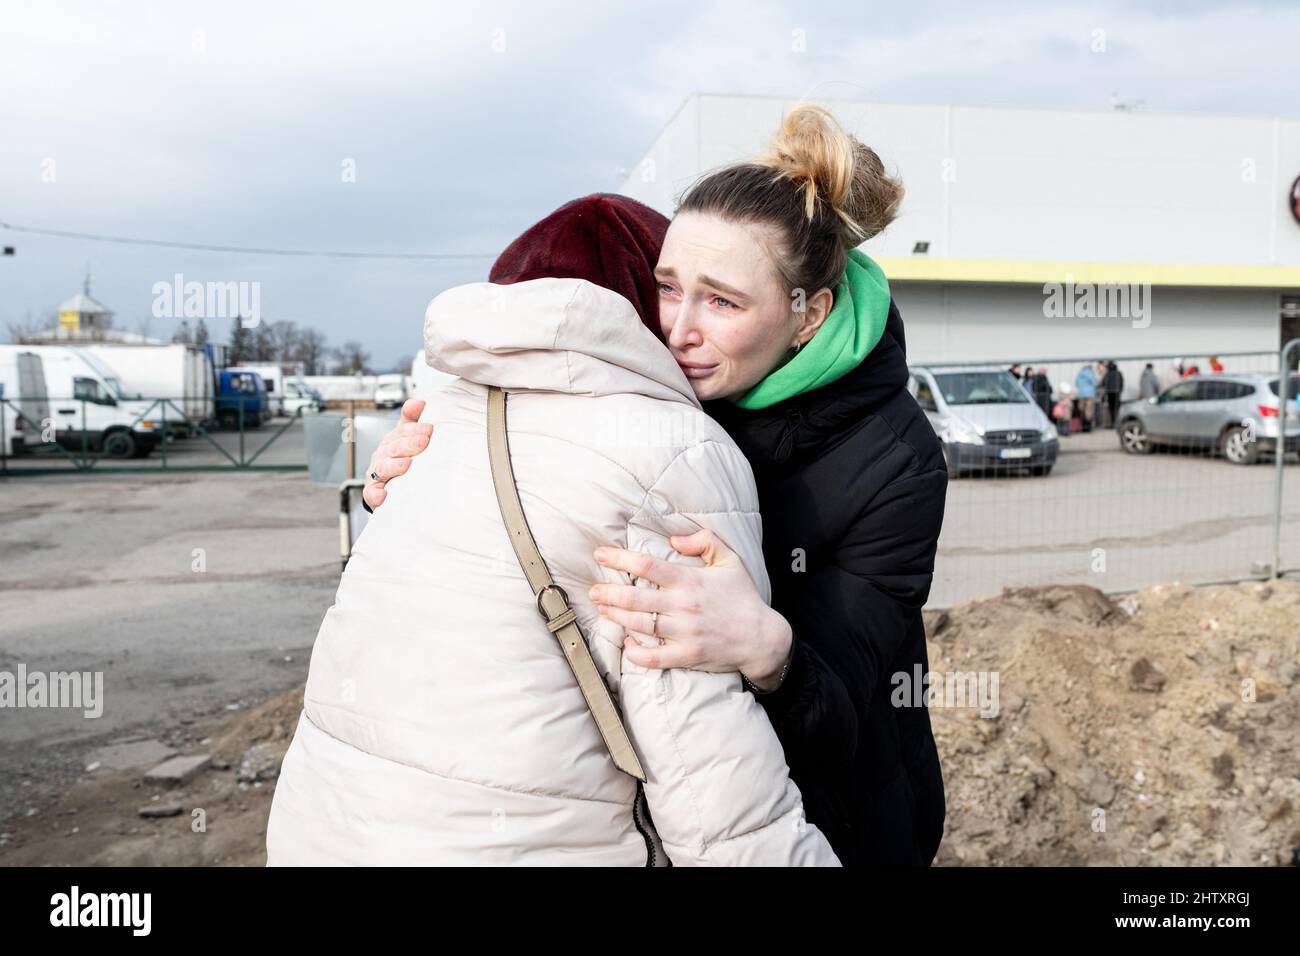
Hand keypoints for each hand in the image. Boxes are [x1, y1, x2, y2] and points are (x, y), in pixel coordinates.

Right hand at [363, 399, 431, 509]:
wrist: (392, 489)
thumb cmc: (403, 458)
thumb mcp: (408, 438)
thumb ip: (413, 419)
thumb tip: (421, 402)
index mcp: (392, 441)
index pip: (401, 432)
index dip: (414, 429)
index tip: (429, 429)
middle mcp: (382, 455)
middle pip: (393, 448)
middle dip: (408, 444)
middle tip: (424, 442)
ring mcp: (376, 474)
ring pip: (382, 468)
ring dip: (394, 466)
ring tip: (407, 464)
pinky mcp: (373, 493)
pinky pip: (371, 494)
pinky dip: (376, 495)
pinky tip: (384, 495)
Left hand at [589, 529, 791, 686]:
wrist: (762, 638)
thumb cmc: (743, 597)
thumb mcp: (730, 560)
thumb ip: (704, 541)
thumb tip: (673, 539)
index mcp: (690, 581)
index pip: (647, 566)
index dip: (619, 559)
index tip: (600, 555)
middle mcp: (684, 606)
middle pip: (635, 598)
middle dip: (608, 593)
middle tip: (593, 590)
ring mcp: (684, 633)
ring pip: (639, 625)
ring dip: (615, 617)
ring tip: (602, 609)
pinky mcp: (687, 656)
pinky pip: (653, 657)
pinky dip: (635, 652)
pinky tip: (626, 643)